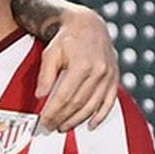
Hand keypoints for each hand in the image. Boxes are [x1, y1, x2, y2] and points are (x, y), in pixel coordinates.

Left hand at [35, 6, 118, 131]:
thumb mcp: (50, 53)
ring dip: (77, 120)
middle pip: (78, 103)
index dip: (53, 112)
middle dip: (62, 118)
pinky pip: (109, 102)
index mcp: (82, 65)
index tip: (43, 122)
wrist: (88, 25)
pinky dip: (100, 116)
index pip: (64, 97)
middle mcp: (98, 71)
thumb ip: (45, 75)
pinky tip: (90, 125)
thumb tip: (40, 96)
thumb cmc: (66, 39)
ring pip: (92, 106)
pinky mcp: (114, 78)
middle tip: (50, 127)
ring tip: (63, 127)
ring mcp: (109, 75)